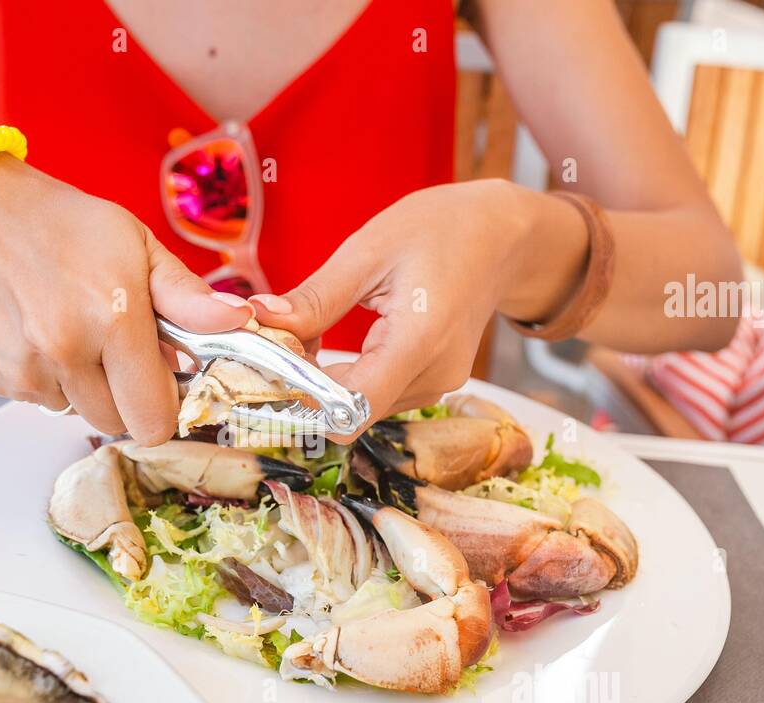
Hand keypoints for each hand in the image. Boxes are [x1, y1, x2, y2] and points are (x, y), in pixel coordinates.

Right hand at [0, 157, 253, 442]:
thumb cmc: (59, 221)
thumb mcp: (136, 245)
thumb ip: (186, 297)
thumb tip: (240, 322)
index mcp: (112, 318)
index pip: (153, 418)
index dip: (163, 404)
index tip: (161, 379)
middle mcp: (65, 351)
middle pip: (116, 421)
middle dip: (124, 394)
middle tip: (115, 346)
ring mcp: (23, 368)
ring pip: (76, 413)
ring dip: (83, 387)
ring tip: (73, 331)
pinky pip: (38, 401)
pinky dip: (46, 379)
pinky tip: (38, 333)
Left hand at [255, 180, 557, 431]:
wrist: (501, 236)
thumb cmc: (441, 230)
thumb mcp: (369, 250)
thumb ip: (316, 297)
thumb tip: (262, 319)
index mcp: (419, 341)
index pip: (350, 407)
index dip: (301, 398)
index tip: (270, 364)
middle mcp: (432, 376)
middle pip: (348, 412)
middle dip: (303, 386)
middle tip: (276, 340)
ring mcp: (435, 386)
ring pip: (358, 409)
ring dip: (321, 383)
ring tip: (307, 332)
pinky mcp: (431, 385)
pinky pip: (374, 396)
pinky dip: (344, 378)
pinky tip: (332, 344)